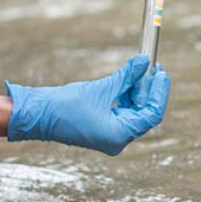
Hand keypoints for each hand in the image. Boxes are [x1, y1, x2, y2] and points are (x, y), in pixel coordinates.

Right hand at [5, 54, 168, 154]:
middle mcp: (118, 139)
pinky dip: (124, 96)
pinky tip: (125, 80)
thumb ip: (125, 77)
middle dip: (149, 90)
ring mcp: (110, 136)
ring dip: (136, 91)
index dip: (159, 92)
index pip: (152, 114)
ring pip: (132, 111)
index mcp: (120, 135)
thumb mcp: (100, 88)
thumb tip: (144, 62)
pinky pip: (121, 112)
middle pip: (144, 113)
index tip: (161, 72)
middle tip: (152, 67)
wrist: (39, 114)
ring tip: (138, 69)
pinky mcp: (102, 129)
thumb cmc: (66, 105)